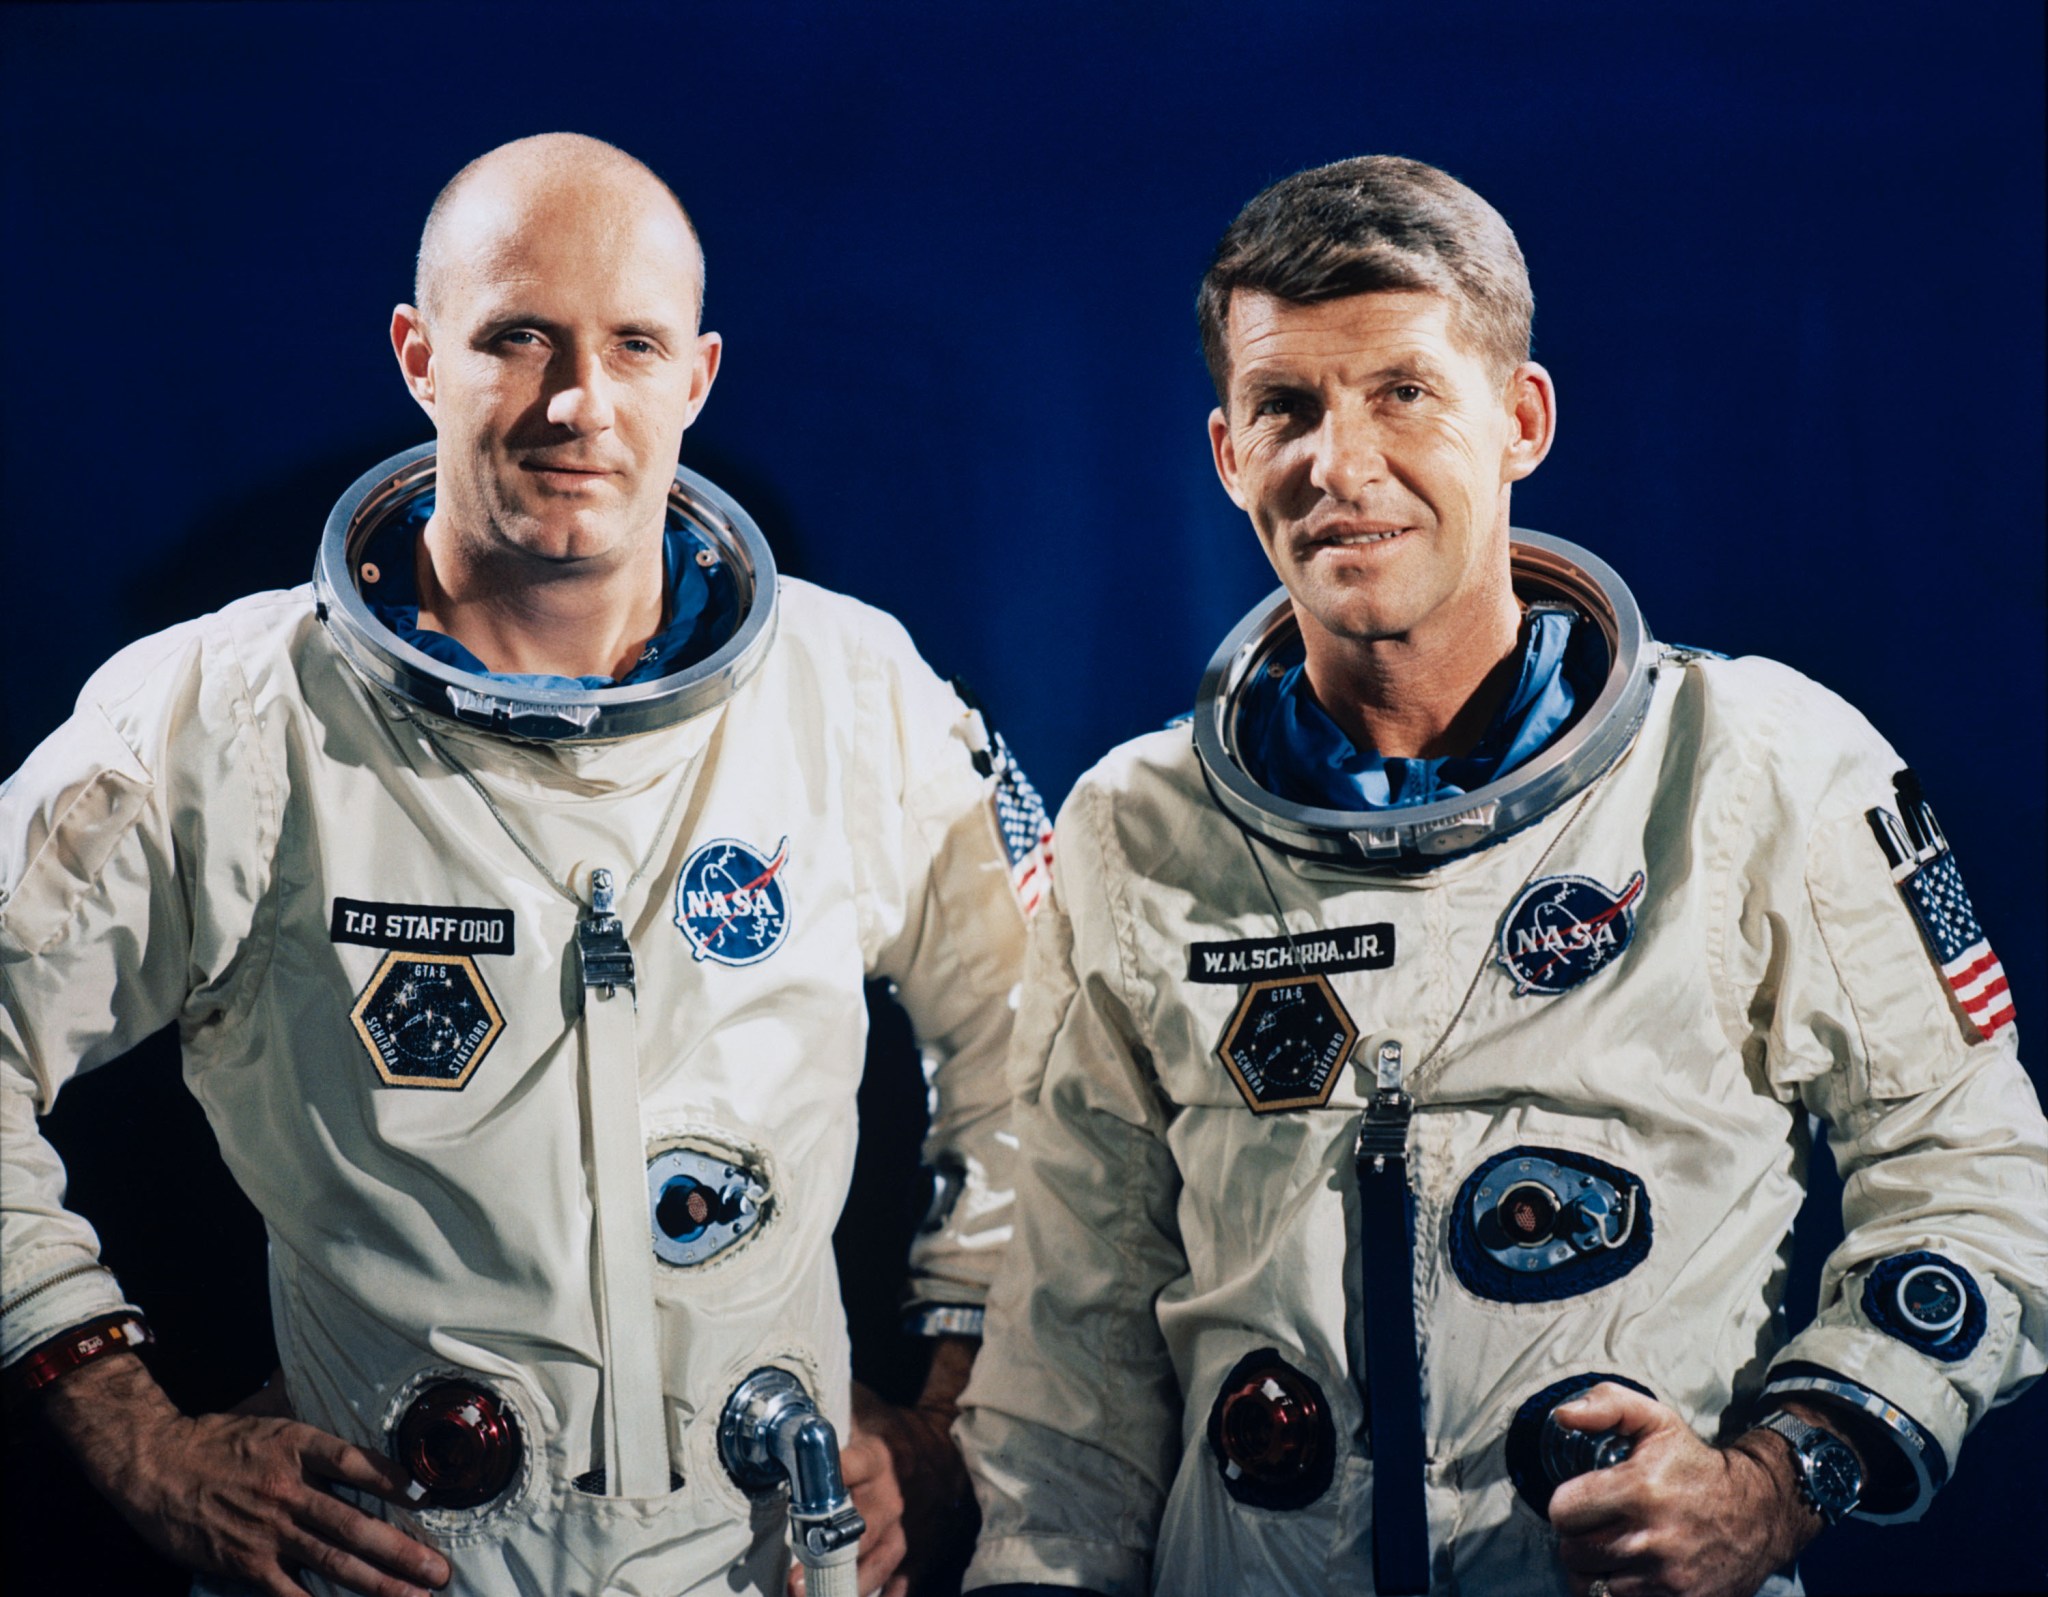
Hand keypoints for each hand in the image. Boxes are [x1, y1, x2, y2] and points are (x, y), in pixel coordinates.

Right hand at [41, 1352, 450, 1596]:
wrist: (152, 1463)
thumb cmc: (211, 1436)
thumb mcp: (265, 1410)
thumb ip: (299, 1401)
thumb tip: (315, 1374)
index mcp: (299, 1446)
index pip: (358, 1463)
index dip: (396, 1481)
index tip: (429, 1496)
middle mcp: (290, 1489)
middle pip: (357, 1524)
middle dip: (403, 1552)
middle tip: (439, 1571)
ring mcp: (269, 1529)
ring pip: (333, 1562)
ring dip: (378, 1584)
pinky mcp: (244, 1561)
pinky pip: (288, 1592)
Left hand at [788, 1338, 978, 1596]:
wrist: (948, 1446)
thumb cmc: (894, 1429)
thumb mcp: (866, 1409)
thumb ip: (833, 1414)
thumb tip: (788, 1414)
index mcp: (877, 1457)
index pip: (848, 1466)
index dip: (825, 1478)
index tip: (800, 1492)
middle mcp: (892, 1497)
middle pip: (861, 1529)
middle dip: (828, 1555)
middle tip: (795, 1579)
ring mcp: (908, 1529)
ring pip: (879, 1564)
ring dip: (848, 1586)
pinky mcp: (919, 1553)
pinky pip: (902, 1584)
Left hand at [1546, 1383, 1823, 1596]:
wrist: (1759, 1512)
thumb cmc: (1695, 1465)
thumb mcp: (1656, 1421)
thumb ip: (1605, 1405)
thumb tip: (1562, 1415)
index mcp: (1640, 1490)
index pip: (1563, 1511)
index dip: (1565, 1505)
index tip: (1580, 1502)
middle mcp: (1653, 1540)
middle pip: (1573, 1553)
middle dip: (1577, 1538)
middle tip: (1596, 1527)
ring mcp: (1668, 1580)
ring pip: (1590, 1587)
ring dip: (1593, 1570)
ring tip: (1610, 1552)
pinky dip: (1614, 1594)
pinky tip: (1626, 1575)